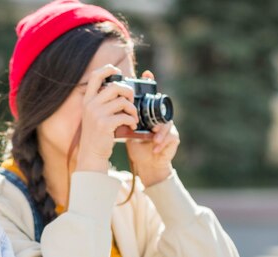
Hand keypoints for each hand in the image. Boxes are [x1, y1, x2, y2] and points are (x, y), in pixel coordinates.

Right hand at [76, 64, 138, 172]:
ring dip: (133, 109)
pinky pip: (125, 115)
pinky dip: (132, 120)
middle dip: (128, 92)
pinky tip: (132, 125)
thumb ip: (103, 101)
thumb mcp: (94, 115)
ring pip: (123, 101)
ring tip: (133, 117)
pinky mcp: (105, 124)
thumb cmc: (97, 134)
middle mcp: (90, 105)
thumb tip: (121, 88)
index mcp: (87, 100)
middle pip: (115, 86)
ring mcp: (97, 114)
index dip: (107, 69)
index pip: (95, 76)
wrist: (91, 154)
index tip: (117, 71)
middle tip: (131, 102)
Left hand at [125, 70, 179, 186]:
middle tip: (145, 117)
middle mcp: (160, 116)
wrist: (145, 162)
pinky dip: (161, 143)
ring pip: (166, 124)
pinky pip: (170, 138)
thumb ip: (119, 115)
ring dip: (159, 132)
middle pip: (161, 107)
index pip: (151, 95)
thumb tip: (103, 101)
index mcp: (149, 111)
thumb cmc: (136, 144)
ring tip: (152, 137)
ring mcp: (169, 127)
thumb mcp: (126, 128)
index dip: (151, 82)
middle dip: (155, 111)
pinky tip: (154, 148)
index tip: (146, 73)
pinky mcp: (174, 139)